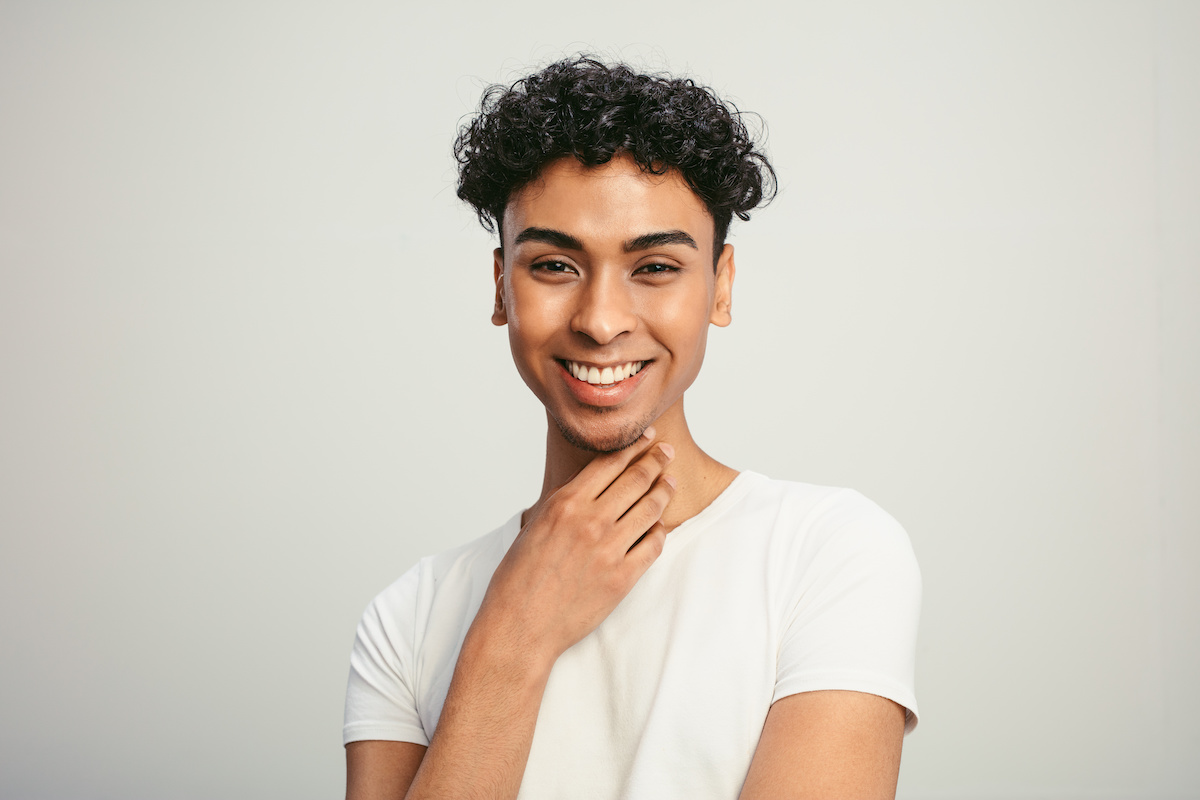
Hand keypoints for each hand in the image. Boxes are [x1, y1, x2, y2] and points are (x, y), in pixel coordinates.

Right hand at [468, 428, 676, 666]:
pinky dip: (661, 531)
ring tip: (670, 483)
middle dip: (656, 460)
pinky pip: (654, 545)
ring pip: (650, 508)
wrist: (520, 626)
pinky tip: (660, 525)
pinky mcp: (623, 578)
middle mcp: (590, 521)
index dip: (634, 447)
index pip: (609, 463)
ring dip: (664, 491)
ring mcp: (609, 549)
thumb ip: (561, 504)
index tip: (647, 438)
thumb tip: (584, 487)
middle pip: (636, 479)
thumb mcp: (533, 527)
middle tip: (668, 451)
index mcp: (565, 504)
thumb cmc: (518, 579)